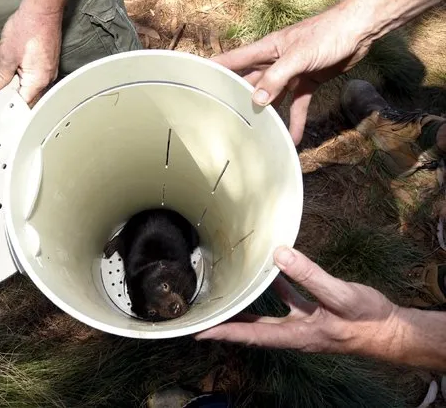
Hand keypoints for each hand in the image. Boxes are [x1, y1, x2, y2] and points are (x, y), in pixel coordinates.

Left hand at [0, 1, 61, 104]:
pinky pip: (30, 68)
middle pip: (25, 92)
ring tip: (0, 64)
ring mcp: (47, 68)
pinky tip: (7, 54)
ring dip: (11, 73)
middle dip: (8, 88)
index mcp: (38, 81)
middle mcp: (46, 77)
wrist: (42, 8)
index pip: (23, 103)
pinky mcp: (45, 58)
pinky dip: (17, 64)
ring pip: (26, 78)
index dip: (9, 105)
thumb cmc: (30, 28)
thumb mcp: (7, 55)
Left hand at [196, 247, 400, 357]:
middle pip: (251, 329)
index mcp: (296, 335)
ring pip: (265, 316)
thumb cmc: (367, 319)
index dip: (224, 333)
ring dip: (245, 308)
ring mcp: (302, 324)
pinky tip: (267, 272)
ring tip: (225, 295)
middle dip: (226, 324)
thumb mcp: (338, 295)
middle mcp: (294, 332)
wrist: (391, 330)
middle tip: (202, 317)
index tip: (200, 331)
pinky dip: (273, 288)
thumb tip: (278, 254)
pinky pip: (285, 301)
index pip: (251, 335)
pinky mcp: (312, 313)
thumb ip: (308, 275)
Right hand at [212, 9, 370, 144]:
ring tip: (254, 134)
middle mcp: (274, 61)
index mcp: (267, 50)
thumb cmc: (328, 33)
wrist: (361, 30)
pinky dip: (295, 120)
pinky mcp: (307, 81)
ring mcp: (291, 72)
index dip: (214, 68)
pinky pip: (297, 104)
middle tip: (222, 117)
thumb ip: (276, 78)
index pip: (234, 60)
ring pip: (272, 97)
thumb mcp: (298, 56)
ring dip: (266, 115)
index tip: (196, 79)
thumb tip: (256, 100)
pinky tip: (293, 137)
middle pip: (250, 82)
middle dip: (237, 98)